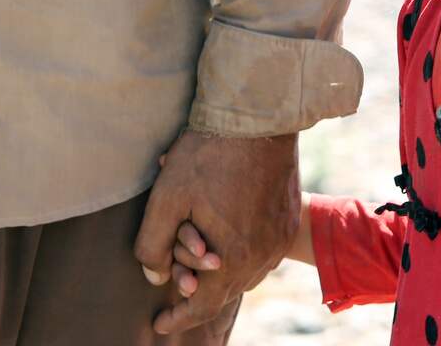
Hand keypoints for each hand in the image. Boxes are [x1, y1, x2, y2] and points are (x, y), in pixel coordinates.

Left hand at [134, 129, 300, 334]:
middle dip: (199, 290)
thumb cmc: (209, 154)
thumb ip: (152, 244)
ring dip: (222, 271)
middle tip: (176, 282)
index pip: (203, 304)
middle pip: (226, 289)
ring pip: (247, 271)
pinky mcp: (288, 218)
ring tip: (200, 259)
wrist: (258, 116)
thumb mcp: (166, 198)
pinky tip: (228, 236)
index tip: (159, 323)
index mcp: (233, 257)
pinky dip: (242, 252)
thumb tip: (154, 275)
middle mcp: (263, 255)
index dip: (179, 317)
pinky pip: (264, 251)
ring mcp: (280, 237)